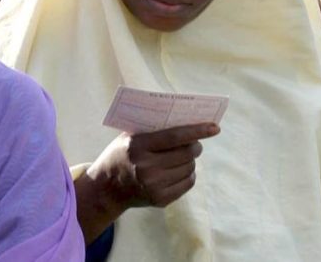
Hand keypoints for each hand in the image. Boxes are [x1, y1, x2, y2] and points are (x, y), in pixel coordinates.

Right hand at [74, 122, 219, 243]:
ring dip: (191, 160)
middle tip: (195, 144)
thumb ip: (152, 130)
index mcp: (138, 146)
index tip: (214, 127)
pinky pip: (187, 183)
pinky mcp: (160, 199)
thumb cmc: (120, 156)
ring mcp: (154, 185)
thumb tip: (185, 121)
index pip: (174, 136)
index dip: (197, 131)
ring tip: (183, 157)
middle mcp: (146, 167)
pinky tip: (180, 170)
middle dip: (196, 146)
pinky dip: (189, 174)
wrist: (106, 189)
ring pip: (189, 168)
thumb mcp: (129, 137)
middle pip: (186, 153)